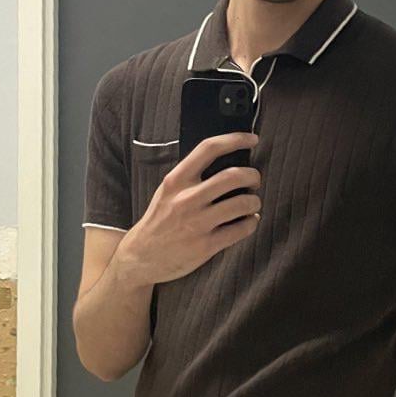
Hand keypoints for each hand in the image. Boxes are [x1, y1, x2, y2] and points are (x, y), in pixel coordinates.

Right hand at [118, 131, 261, 285]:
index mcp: (176, 180)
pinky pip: (241, 229)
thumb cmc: (158, 221)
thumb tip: (227, 163)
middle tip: (254, 180)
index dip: (235, 140)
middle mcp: (187, 199)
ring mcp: (197, 223)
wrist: (141, 256)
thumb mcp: (167, 191)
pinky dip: (251, 222)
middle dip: (253, 176)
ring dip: (254, 201)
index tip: (252, 139)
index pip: (209, 149)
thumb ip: (190, 177)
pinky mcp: (206, 246)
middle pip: (233, 176)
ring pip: (242, 203)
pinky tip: (249, 221)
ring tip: (252, 203)